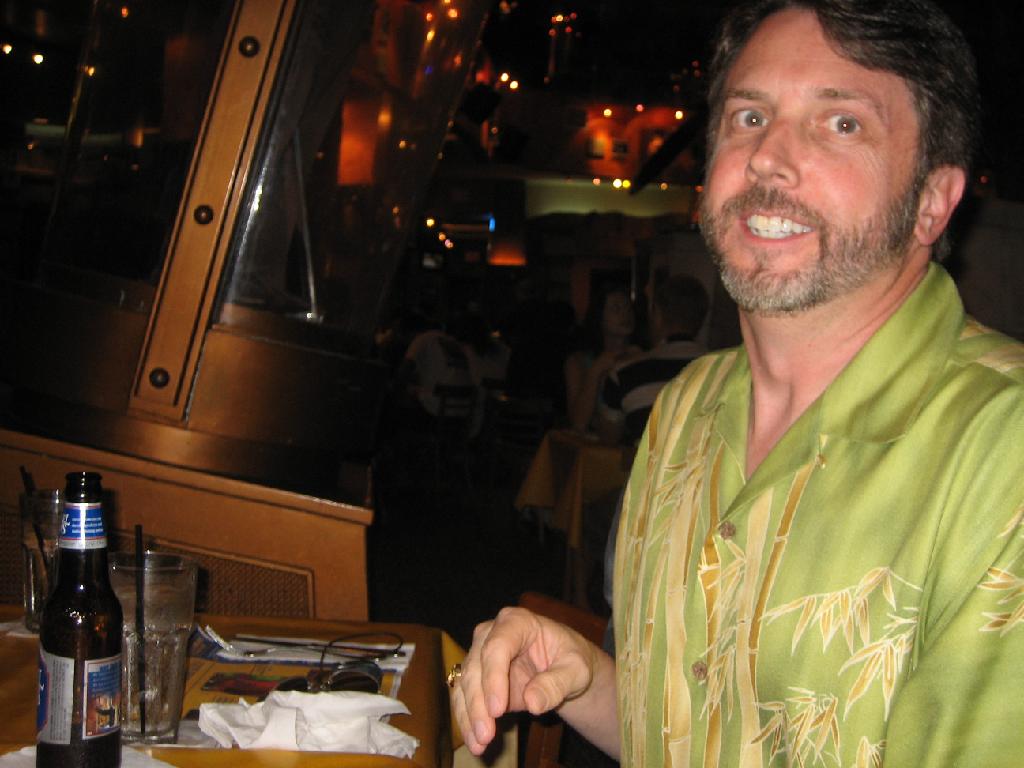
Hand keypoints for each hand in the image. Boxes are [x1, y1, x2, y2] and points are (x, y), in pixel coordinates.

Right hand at [451, 606, 599, 754]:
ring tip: (479, 743)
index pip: (498, 646)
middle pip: (476, 666)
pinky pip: (464, 698)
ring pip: (465, 683)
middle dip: (478, 703)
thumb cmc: (571, 661)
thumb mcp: (576, 670)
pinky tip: (475, 742)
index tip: (497, 709)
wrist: (563, 668)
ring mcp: (480, 654)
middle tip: (486, 734)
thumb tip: (533, 701)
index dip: (494, 677)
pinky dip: (467, 720)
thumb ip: (557, 683)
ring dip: (469, 715)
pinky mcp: (476, 678)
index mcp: (517, 622)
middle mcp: (491, 634)